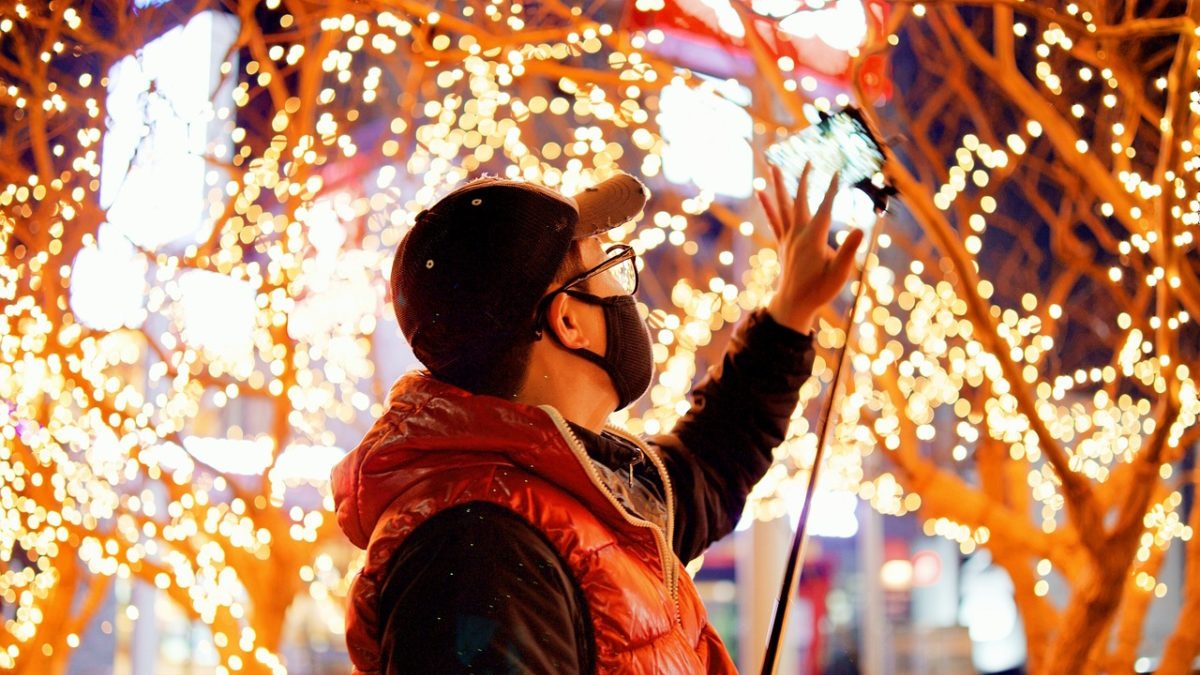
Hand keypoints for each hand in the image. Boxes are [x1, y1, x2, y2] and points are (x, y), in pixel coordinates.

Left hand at [756, 162, 864, 333]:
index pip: (826, 207)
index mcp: (813, 238)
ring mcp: (788, 238)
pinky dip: (767, 205)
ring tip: (774, 166)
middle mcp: (797, 234)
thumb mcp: (839, 273)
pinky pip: (774, 219)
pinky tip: (759, 191)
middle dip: (805, 179)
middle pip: (800, 200)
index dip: (833, 189)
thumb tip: (860, 229)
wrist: (793, 305)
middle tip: (809, 160)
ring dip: (779, 185)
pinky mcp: (783, 243)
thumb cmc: (818, 290)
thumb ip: (848, 250)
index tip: (839, 171)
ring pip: (783, 206)